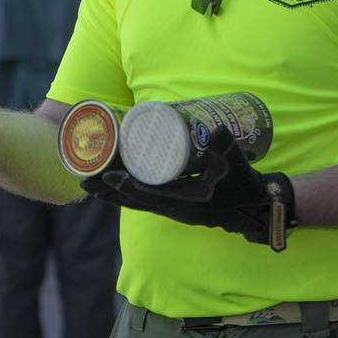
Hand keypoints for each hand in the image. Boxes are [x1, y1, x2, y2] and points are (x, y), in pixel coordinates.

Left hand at [81, 128, 296, 250]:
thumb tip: (218, 127)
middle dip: (107, 191)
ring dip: (111, 195)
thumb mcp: (234, 164)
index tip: (105, 175)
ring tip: (87, 184)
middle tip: (83, 179)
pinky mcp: (173, 206)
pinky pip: (142, 202)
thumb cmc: (244, 185)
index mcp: (185, 202)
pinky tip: (110, 188)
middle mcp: (174, 209)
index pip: (148, 195)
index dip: (125, 186)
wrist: (254, 207)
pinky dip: (124, 195)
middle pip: (132, 201)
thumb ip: (225, 146)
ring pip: (134, 203)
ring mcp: (172, 210)